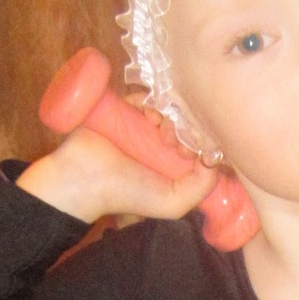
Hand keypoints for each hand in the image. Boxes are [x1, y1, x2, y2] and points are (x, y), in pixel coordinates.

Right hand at [17, 119, 216, 224]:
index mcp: (175, 164)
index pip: (202, 145)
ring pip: (169, 108)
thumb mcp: (173, 203)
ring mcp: (144, 126)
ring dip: (171, 114)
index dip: (205, 144)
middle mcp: (162, 144)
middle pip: (188, 124)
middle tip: (175, 143)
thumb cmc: (128, 194)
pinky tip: (149, 115)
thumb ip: (202, 187)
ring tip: (159, 129)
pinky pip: (145, 96)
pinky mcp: (126, 110)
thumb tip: (214, 158)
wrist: (84, 180)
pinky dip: (152, 100)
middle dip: (187, 129)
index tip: (197, 153)